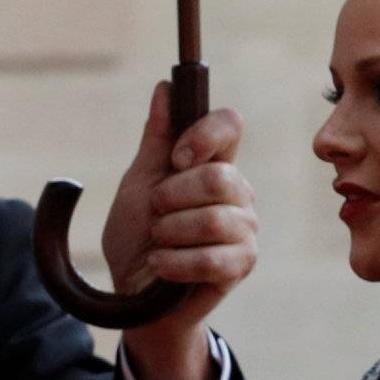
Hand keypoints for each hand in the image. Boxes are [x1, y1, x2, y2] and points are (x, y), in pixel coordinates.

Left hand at [104, 84, 257, 379]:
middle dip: (172, 198)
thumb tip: (164, 87)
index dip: (203, 136)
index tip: (175, 159)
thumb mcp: (138, 184)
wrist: (134, 291)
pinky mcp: (242, 264)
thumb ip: (156, 140)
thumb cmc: (138, 236)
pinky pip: (212, 258)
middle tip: (156, 215)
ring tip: (159, 243)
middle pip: (218, 177)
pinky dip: (174, 262)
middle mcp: (237, 192)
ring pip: (214, 220)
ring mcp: (245, 229)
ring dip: (169, 234)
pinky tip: (161, 265)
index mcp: (213, 164)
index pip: (230, 125)